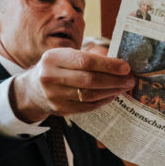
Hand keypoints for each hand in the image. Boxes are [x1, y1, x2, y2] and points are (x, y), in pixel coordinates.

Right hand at [10, 48, 134, 121]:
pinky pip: (87, 106)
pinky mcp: (59, 109)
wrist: (34, 89)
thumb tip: (120, 64)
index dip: (108, 65)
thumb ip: (90, 57)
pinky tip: (113, 95)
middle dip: (114, 80)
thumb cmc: (58, 68)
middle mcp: (50, 77)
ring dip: (112, 91)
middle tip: (130, 79)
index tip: (126, 67)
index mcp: (53, 58)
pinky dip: (103, 101)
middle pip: (89, 80)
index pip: (85, 61)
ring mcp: (53, 95)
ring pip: (89, 95)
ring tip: (124, 87)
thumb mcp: (67, 56)